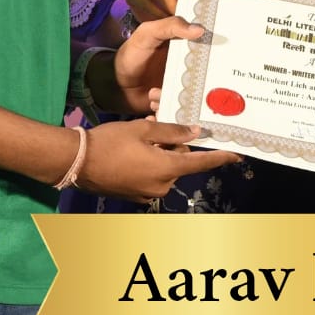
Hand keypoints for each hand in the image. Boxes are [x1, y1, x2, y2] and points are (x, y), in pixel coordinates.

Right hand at [76, 118, 241, 203]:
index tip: (238, 154)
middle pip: (180, 159)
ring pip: (166, 165)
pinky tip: (136, 145)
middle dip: (174, 140)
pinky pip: (152, 174)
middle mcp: (161, 186)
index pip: (201, 162)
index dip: (220, 157)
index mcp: (167, 169)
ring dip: (160, 148)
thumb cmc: (111, 142)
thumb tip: (195, 133)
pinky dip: (151, 159)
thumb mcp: (144, 130)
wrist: (76, 162)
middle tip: (157, 120)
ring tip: (143, 128)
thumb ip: (172, 131)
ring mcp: (147, 193)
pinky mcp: (135, 194)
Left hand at [98, 15, 207, 115]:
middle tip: (191, 81)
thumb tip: (200, 29)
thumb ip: (170, 26)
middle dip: (205, 80)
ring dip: (179, 97)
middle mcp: (187, 68)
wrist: (114, 84)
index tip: (222, 52)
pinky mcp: (174, 103)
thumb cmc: (131, 55)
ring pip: (195, 95)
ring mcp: (181, 87)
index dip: (217, 48)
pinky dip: (171, 109)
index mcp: (185, 48)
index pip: (208, 47)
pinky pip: (181, 109)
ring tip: (155, 92)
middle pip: (208, 74)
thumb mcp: (148, 33)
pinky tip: (154, 102)